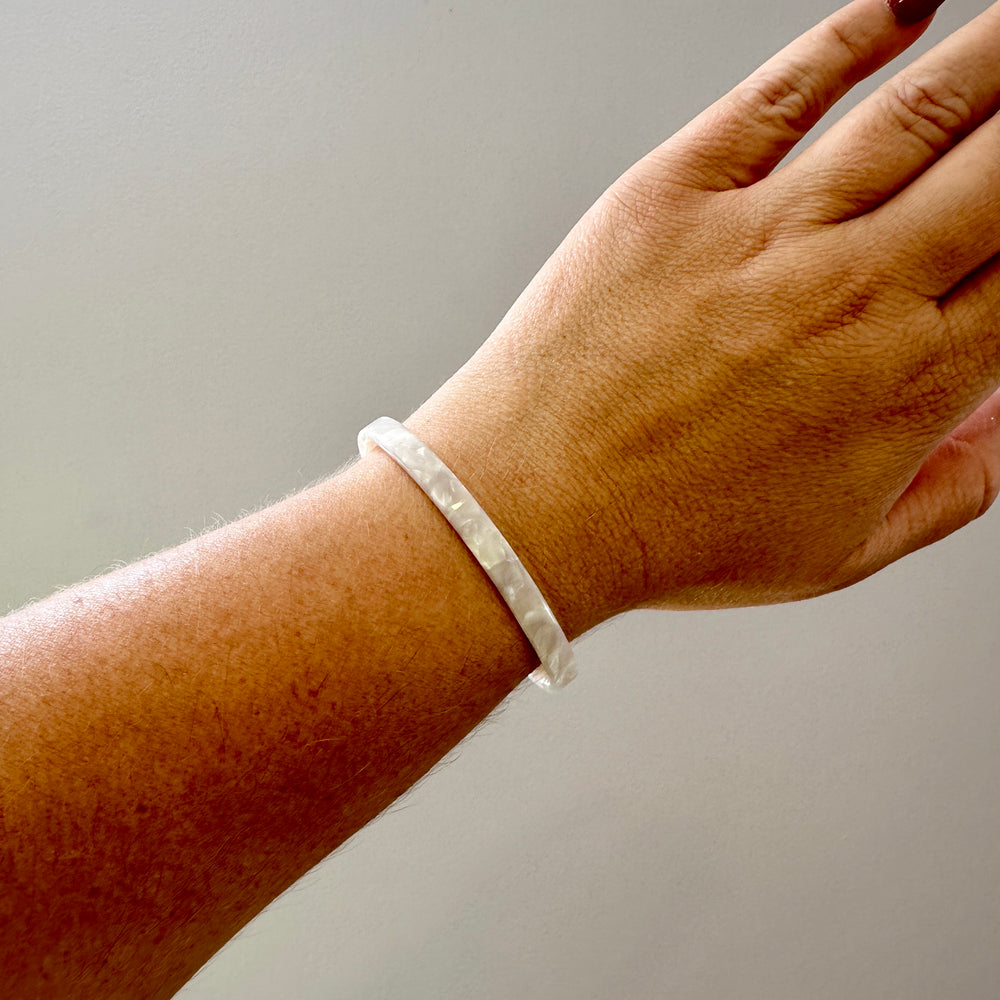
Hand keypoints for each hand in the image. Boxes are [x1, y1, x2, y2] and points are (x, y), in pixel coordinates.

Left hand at [409, 0, 999, 635]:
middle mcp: (854, 292)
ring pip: (921, 108)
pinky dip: (852, 35)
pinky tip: (900, 4)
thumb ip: (947, 489)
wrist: (536, 510)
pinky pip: (783, 92)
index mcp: (907, 380)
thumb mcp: (836, 551)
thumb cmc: (672, 536)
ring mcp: (762, 234)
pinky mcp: (676, 196)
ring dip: (995, 52)